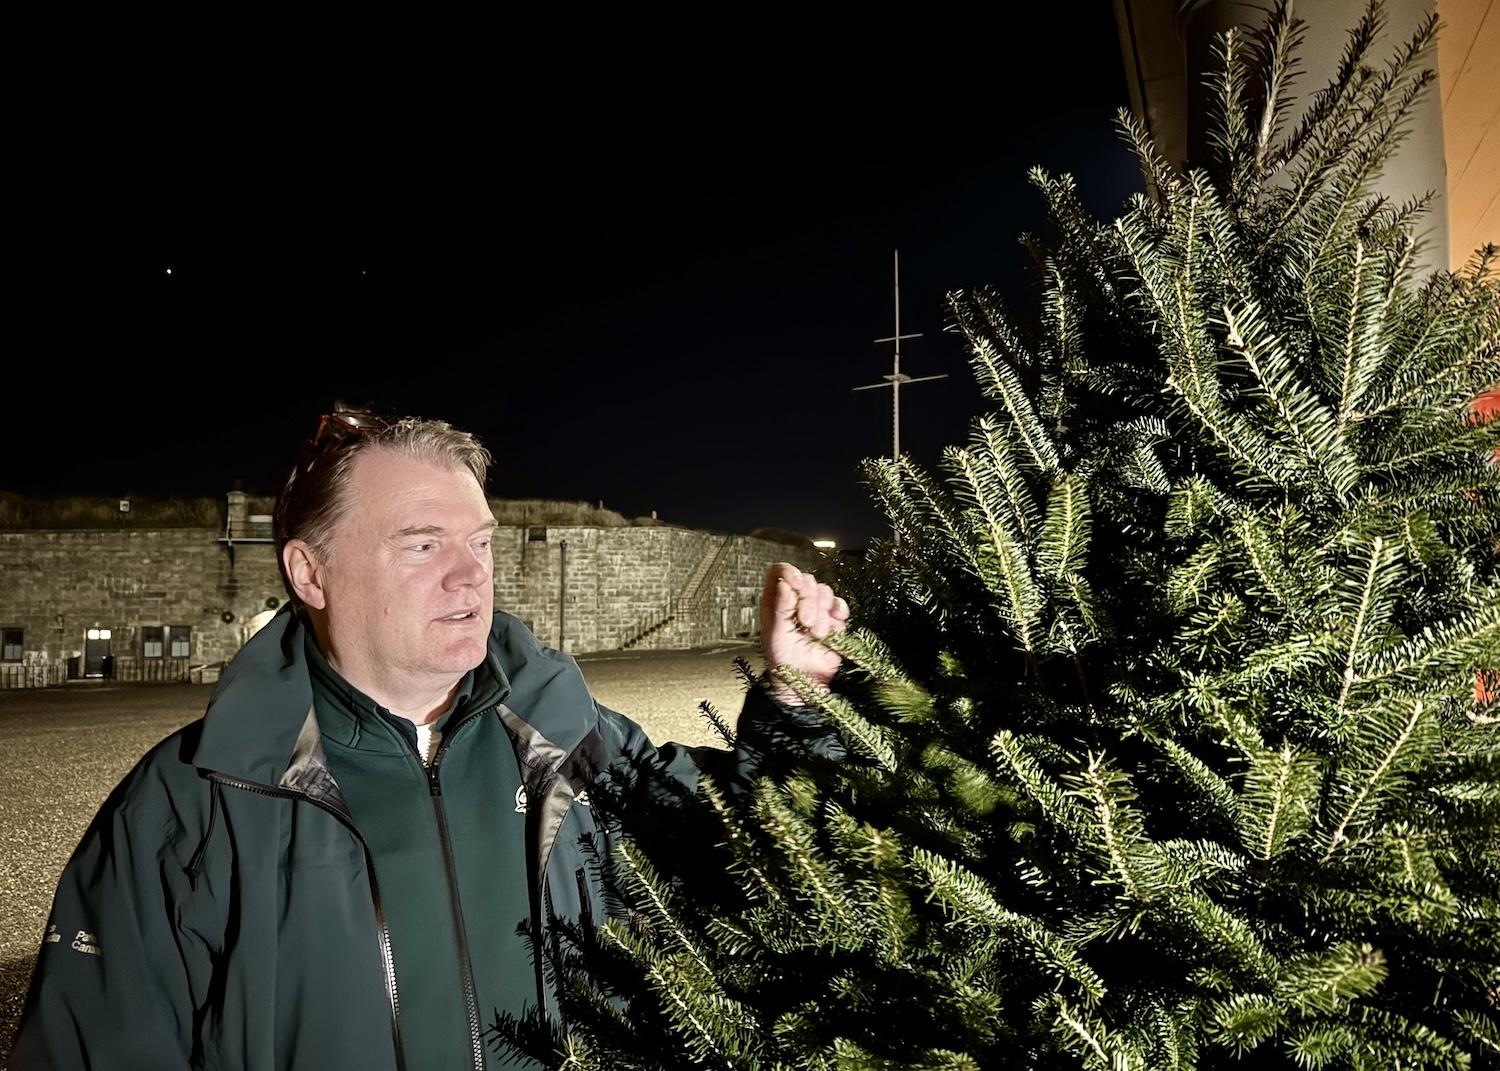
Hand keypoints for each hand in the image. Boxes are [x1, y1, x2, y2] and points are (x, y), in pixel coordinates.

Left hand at [759, 562, 849, 700]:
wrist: (805, 684)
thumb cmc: (783, 662)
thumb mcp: (777, 635)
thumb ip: (780, 608)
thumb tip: (783, 583)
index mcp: (775, 601)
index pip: (780, 571)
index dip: (790, 572)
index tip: (796, 585)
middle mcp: (795, 601)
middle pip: (806, 580)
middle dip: (809, 600)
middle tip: (807, 623)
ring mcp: (816, 609)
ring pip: (824, 591)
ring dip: (823, 612)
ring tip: (818, 634)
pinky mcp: (832, 619)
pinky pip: (839, 605)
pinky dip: (839, 611)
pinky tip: (836, 622)